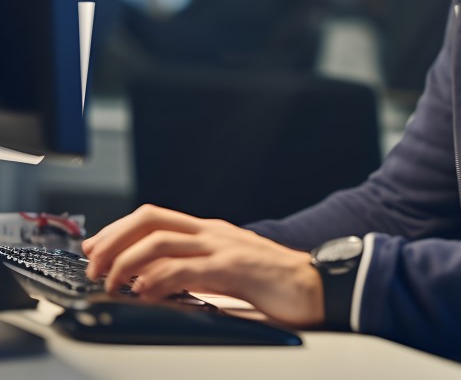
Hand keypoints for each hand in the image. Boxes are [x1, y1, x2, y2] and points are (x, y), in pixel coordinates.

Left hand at [82, 204, 323, 327]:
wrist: (317, 286)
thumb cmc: (274, 284)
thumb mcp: (226, 273)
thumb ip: (196, 273)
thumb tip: (153, 287)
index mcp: (209, 232)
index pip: (154, 217)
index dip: (117, 229)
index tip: (93, 249)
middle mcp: (212, 232)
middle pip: (150, 219)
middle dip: (113, 239)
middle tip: (94, 266)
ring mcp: (223, 246)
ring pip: (159, 240)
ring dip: (125, 261)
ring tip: (111, 283)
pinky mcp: (234, 268)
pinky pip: (184, 269)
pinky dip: (155, 280)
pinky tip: (144, 293)